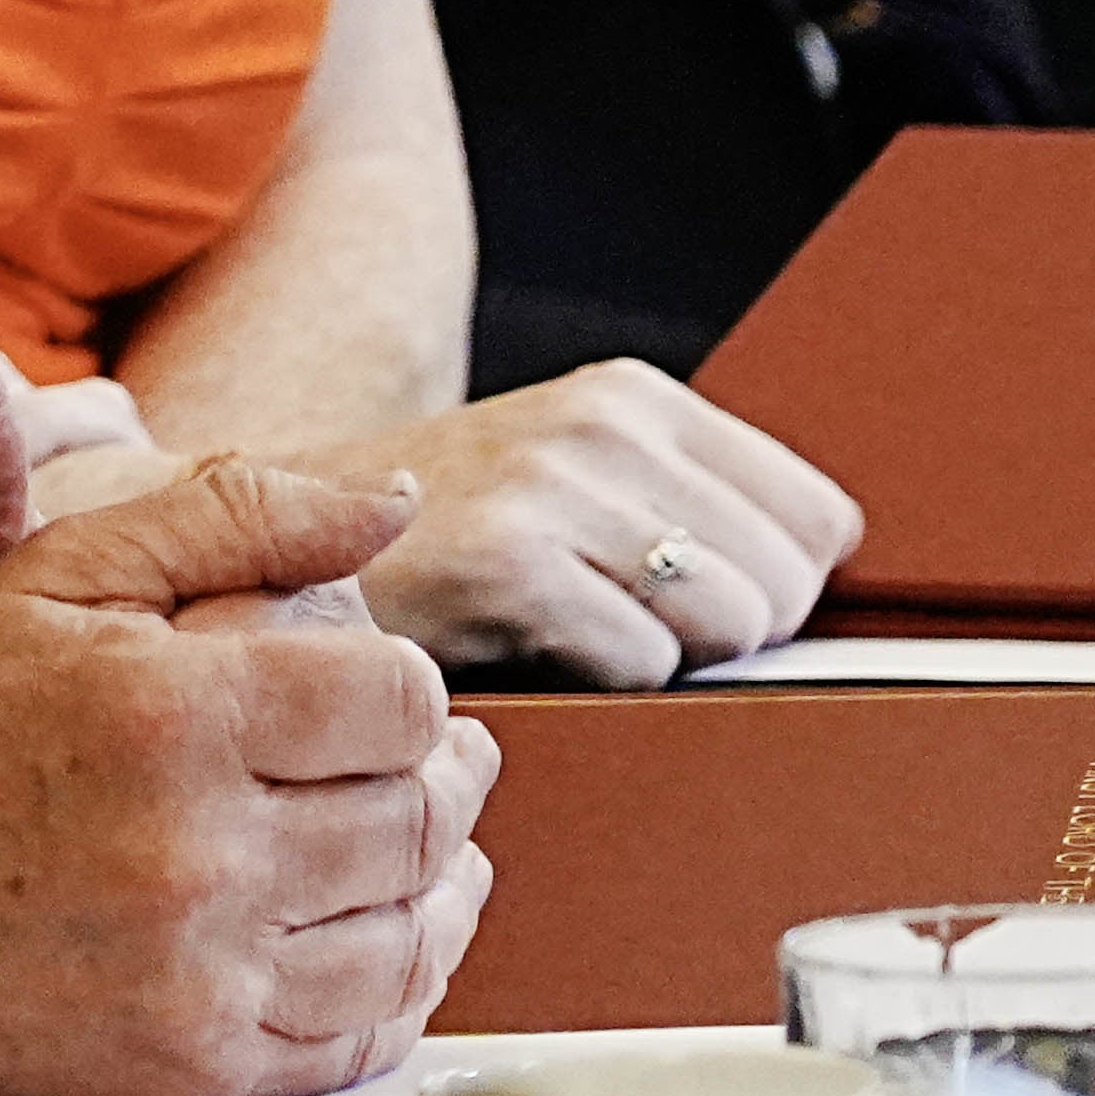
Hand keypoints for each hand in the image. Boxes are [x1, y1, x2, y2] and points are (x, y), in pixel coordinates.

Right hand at [0, 453, 495, 1095]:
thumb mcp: (58, 574)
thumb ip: (235, 516)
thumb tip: (392, 500)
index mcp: (179, 713)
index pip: (400, 702)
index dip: (413, 693)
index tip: (384, 696)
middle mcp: (202, 850)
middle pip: (414, 819)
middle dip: (443, 784)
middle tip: (437, 766)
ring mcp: (201, 972)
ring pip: (405, 938)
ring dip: (437, 890)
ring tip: (429, 852)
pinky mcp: (188, 1066)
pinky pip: (354, 1040)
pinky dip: (395, 991)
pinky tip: (385, 945)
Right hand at [314, 363, 860, 683]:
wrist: (272, 547)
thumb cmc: (432, 547)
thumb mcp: (568, 486)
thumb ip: (685, 513)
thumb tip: (822, 579)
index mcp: (635, 401)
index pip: (820, 518)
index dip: (784, 594)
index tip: (721, 629)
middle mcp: (606, 426)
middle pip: (789, 582)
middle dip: (734, 643)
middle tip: (632, 650)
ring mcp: (556, 487)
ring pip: (731, 624)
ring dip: (669, 669)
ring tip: (581, 654)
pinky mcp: (508, 561)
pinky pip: (643, 665)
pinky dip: (602, 694)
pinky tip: (536, 669)